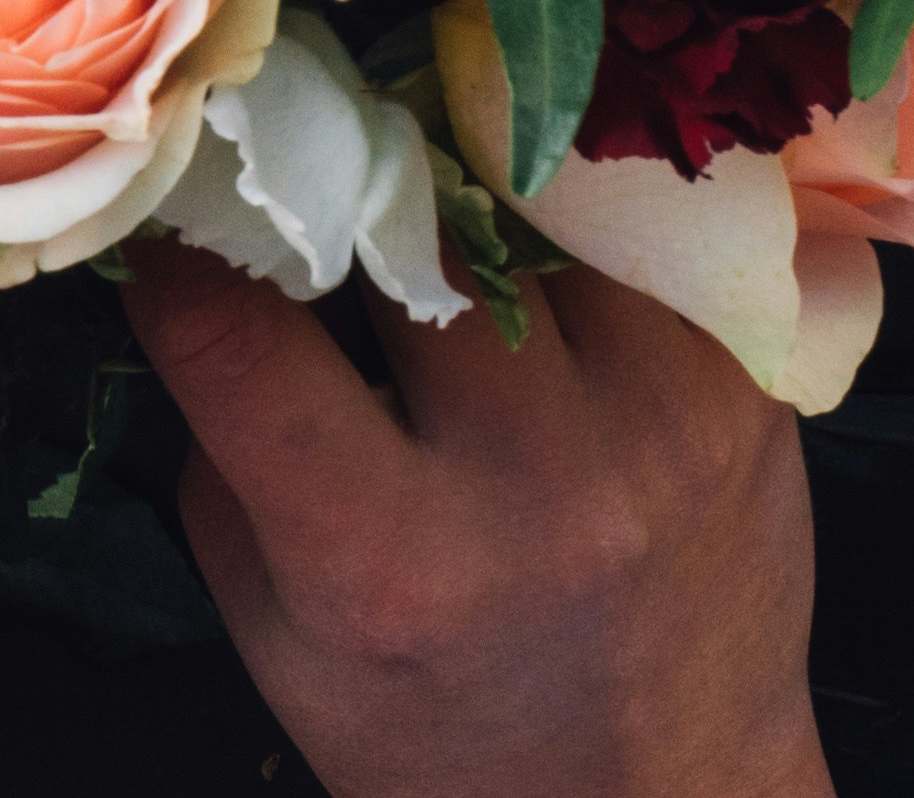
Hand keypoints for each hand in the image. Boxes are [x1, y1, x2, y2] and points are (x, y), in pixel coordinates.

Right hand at [132, 241, 831, 797]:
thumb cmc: (439, 732)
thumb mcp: (277, 633)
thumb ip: (227, 448)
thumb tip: (192, 258)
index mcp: (386, 560)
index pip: (237, 325)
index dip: (179, 247)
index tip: (169, 213)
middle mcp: (537, 484)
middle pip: (401, 225)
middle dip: (340, 187)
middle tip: (313, 181)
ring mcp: (660, 425)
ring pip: (529, 204)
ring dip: (465, 202)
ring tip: (438, 224)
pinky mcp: (744, 391)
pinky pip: (636, 242)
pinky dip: (570, 241)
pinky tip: (546, 279)